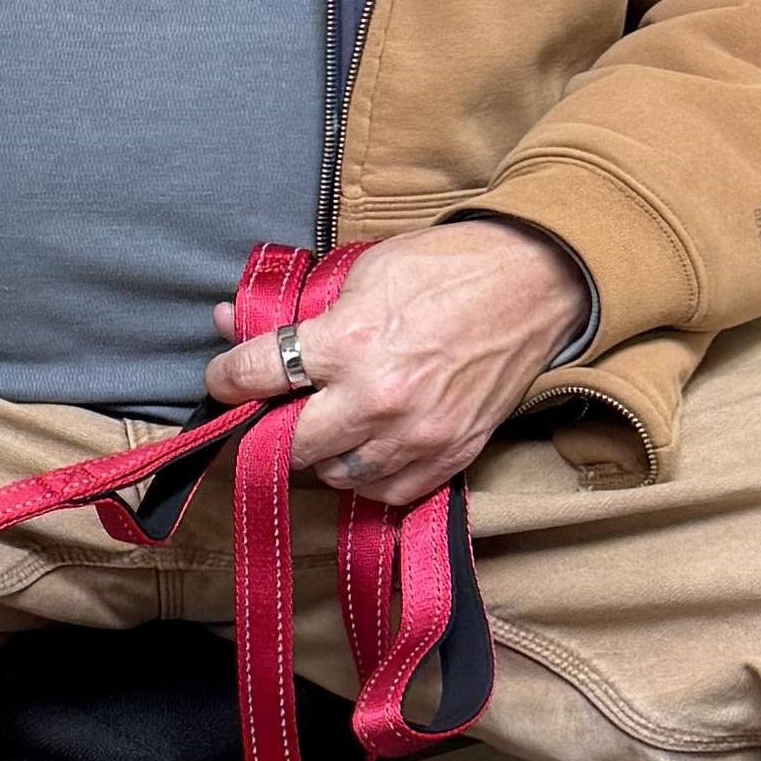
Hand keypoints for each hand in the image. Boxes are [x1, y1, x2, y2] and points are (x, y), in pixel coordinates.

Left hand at [202, 222, 588, 509]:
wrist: (535, 282)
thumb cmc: (446, 268)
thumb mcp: (361, 272)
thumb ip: (296, 308)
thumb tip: (230, 321)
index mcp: (349, 342)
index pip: (256, 375)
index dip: (227, 378)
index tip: (224, 380)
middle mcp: (378, 398)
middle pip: (288, 443)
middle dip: (272, 426)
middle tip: (276, 410)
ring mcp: (417, 434)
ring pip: (335, 475)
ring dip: (321, 454)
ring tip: (328, 425)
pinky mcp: (452, 454)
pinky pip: (387, 492)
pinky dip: (368, 476)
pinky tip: (367, 447)